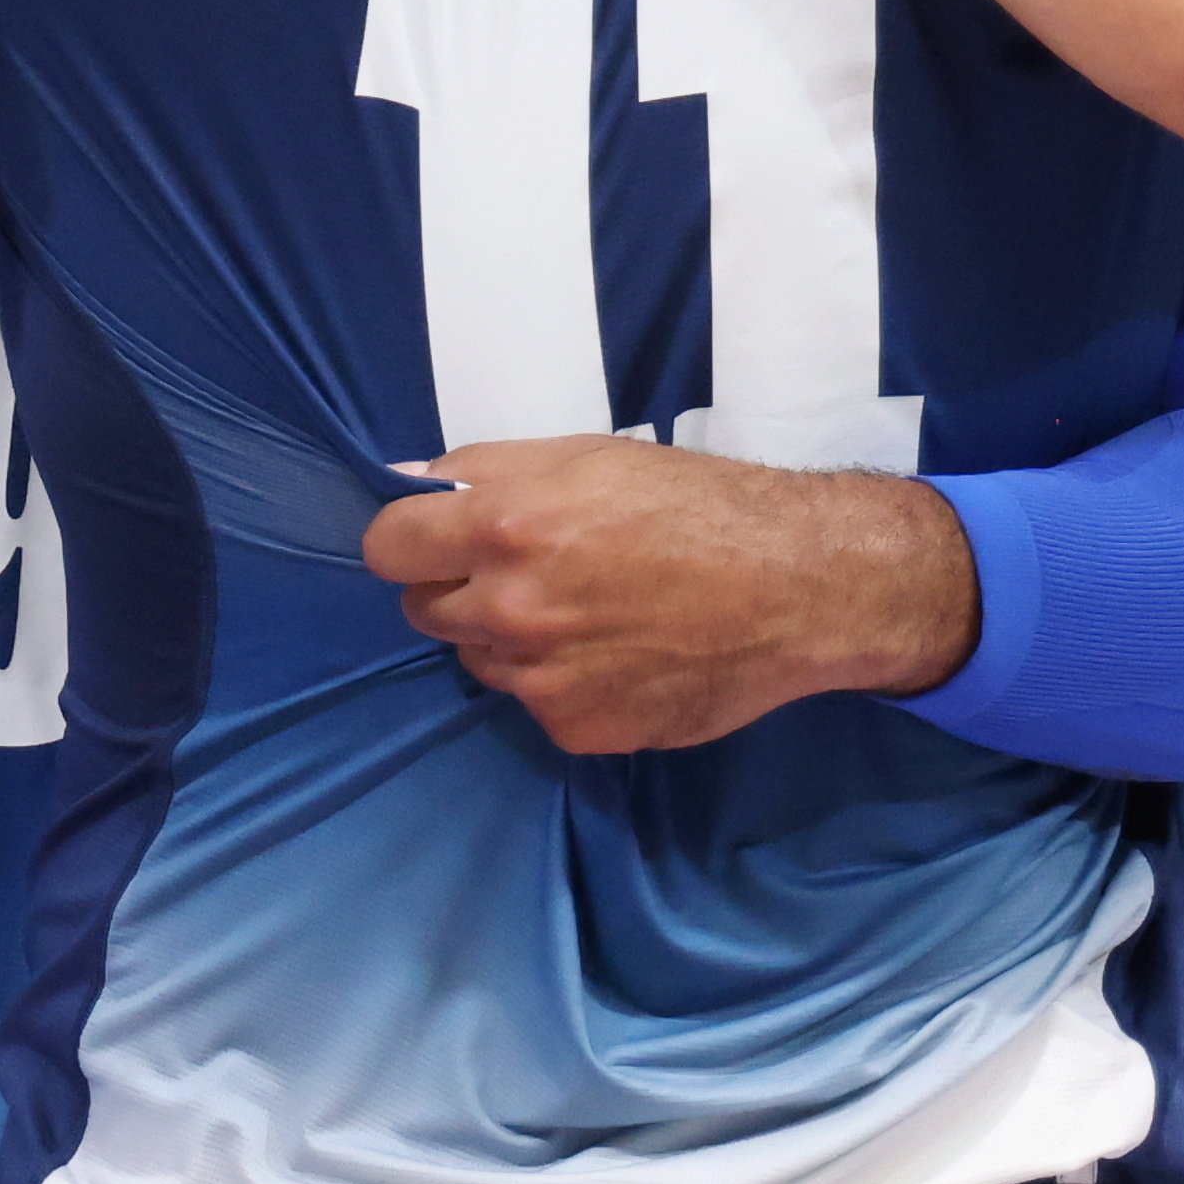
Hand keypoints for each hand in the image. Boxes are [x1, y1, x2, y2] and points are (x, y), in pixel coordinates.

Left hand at [359, 437, 973, 757]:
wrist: (796, 585)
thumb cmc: (693, 504)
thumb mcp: (583, 455)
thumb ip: (482, 470)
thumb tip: (403, 480)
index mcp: (503, 525)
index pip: (387, 548)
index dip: (410, 541)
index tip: (433, 540)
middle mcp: (511, 607)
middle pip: (423, 609)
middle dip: (458, 588)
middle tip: (525, 572)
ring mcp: (543, 677)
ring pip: (479, 658)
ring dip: (509, 639)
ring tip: (586, 610)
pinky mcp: (578, 727)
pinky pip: (535, 703)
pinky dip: (561, 683)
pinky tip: (618, 654)